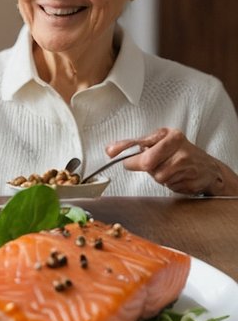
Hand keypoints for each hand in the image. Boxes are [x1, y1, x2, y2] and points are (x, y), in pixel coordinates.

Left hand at [106, 128, 227, 194]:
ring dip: (160, 176)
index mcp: (169, 135)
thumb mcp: (162, 143)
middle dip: (144, 166)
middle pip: (147, 163)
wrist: (209, 168)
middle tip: (150, 165)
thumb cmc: (180, 154)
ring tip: (170, 169)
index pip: (141, 141)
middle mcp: (179, 146)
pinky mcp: (192, 179)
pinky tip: (179, 176)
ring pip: (158, 176)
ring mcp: (187, 163)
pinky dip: (171, 183)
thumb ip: (140, 146)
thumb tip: (112, 150)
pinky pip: (170, 185)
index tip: (110, 152)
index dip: (123, 147)